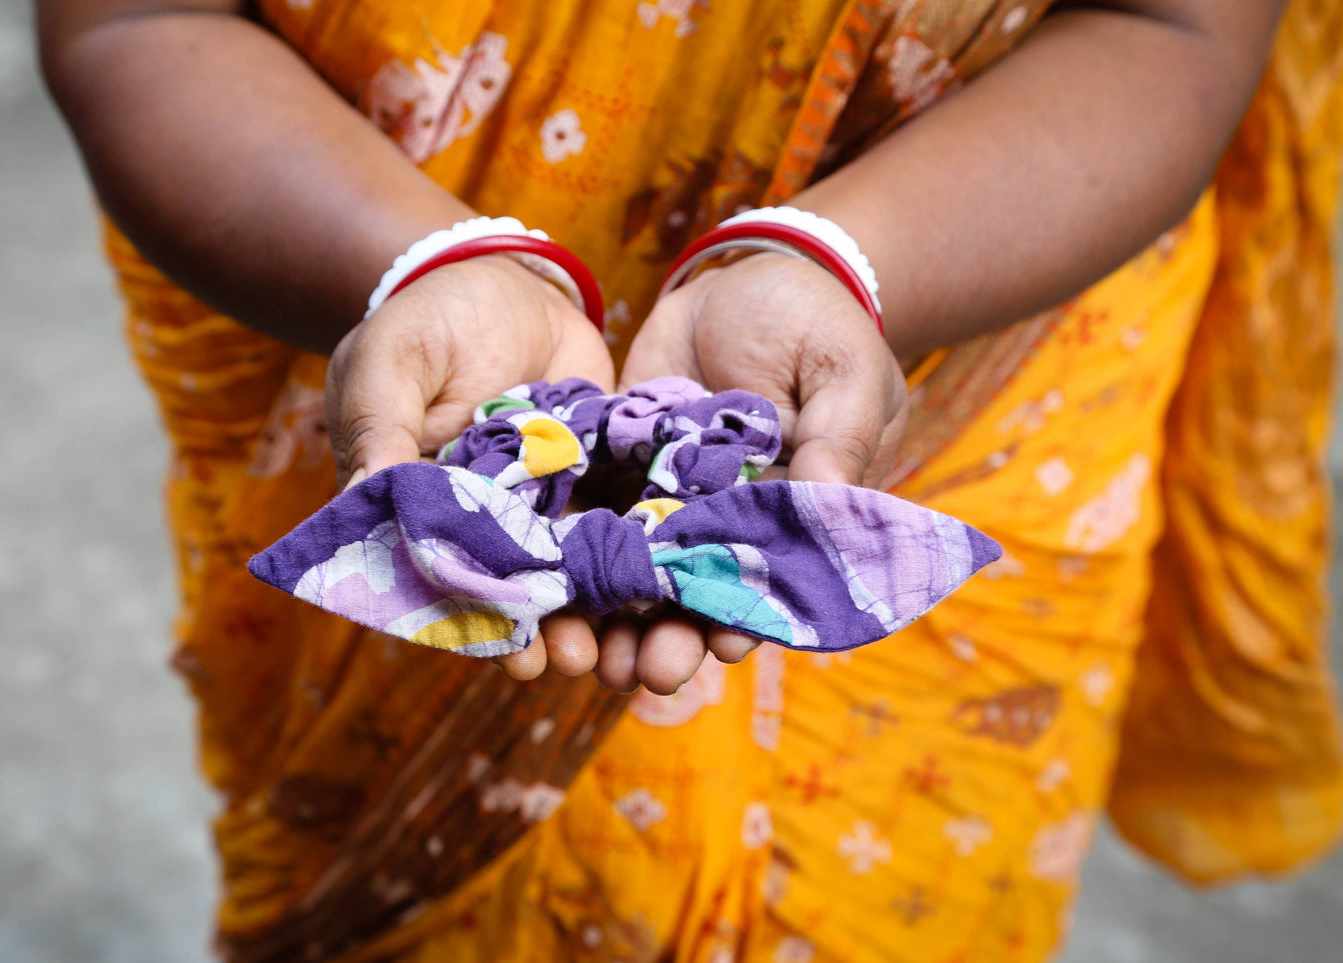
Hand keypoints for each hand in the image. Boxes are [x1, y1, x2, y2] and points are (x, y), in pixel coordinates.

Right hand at [325, 253, 615, 679]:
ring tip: (644, 647)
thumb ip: (382, 428)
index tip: (523, 662)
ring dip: (611, 609)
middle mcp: (493, 522)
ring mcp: (552, 502)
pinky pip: (630, 517)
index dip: (488, 628)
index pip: (455, 586)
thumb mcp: (390, 365)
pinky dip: (654, 552)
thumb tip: (364, 493)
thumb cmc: (423, 323)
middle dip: (562, 634)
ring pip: (584, 569)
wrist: (498, 281)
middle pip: (529, 593)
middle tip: (593, 665)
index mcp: (429, 513)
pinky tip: (683, 581)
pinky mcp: (602, 473)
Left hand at [586, 252, 908, 693]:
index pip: (768, 583)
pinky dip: (566, 559)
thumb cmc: (816, 323)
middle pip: (694, 596)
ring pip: (635, 574)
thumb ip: (837, 436)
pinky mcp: (615, 469)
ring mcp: (666, 499)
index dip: (747, 619)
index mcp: (791, 514)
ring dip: (612, 620)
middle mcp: (724, 522)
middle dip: (670, 639)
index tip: (724, 648)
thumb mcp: (843, 370)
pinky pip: (589, 521)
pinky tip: (543, 595)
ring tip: (585, 658)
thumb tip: (826, 497)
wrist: (743, 275)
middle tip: (644, 673)